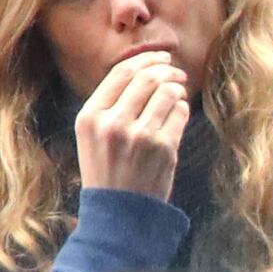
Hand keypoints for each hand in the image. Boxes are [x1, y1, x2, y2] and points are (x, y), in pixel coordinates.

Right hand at [73, 49, 192, 202]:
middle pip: (147, 78)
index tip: (160, 58)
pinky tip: (178, 113)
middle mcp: (112, 123)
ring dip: (177, 89)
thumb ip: (111, 105)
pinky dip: (182, 108)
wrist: (119, 214)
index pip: (121, 73)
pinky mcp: (163, 149)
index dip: (145, 59)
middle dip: (167, 70)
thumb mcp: (93, 136)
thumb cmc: (108, 172)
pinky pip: (180, 113)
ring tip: (178, 94)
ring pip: (167, 93)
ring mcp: (139, 136)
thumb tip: (145, 70)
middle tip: (177, 73)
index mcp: (90, 117)